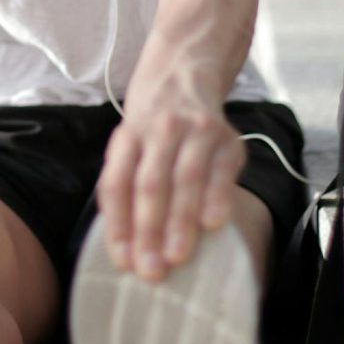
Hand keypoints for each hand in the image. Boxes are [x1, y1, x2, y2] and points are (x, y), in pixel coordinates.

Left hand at [96, 82, 245, 281]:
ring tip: (178, 258)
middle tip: (151, 271)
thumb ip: (125, 189)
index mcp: (126, 139)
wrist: (184, 72)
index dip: (118, 225)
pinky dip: (217, 197)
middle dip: (149, 230)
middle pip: (149, 184)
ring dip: (181, 220)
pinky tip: (213, 224)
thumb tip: (127, 251)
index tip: (123, 263)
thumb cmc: (152, 129)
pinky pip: (221, 169)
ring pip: (185, 177)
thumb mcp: (129, 147)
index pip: (116, 185)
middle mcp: (157, 131)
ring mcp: (194, 130)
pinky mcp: (227, 137)